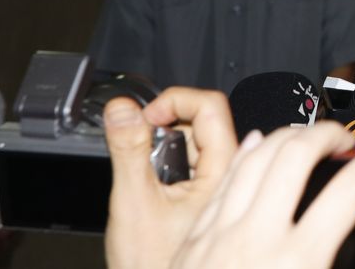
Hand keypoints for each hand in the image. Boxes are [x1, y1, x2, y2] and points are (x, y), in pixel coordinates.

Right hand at [103, 87, 237, 268]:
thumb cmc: (152, 263)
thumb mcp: (133, 201)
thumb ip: (128, 151)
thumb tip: (122, 109)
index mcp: (225, 170)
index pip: (211, 107)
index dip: (174, 102)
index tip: (145, 117)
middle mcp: (231, 172)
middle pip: (203, 119)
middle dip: (165, 125)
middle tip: (140, 147)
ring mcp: (221, 181)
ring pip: (195, 139)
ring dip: (165, 145)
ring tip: (147, 176)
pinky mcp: (208, 190)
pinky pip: (191, 160)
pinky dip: (167, 161)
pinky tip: (155, 186)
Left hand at [171, 121, 354, 268]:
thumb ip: (335, 263)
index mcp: (298, 262)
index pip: (351, 189)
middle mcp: (257, 240)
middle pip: (298, 155)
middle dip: (330, 133)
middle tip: (348, 139)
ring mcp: (220, 235)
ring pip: (257, 156)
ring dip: (290, 136)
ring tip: (309, 138)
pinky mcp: (194, 241)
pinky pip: (224, 180)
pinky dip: (249, 154)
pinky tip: (260, 146)